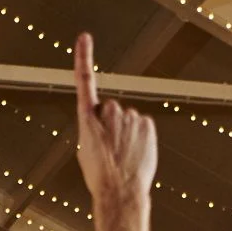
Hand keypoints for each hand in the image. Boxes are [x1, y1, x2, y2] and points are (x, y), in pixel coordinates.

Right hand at [73, 34, 157, 214]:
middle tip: (109, 148)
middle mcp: (109, 111)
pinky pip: (142, 126)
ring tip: (122, 155)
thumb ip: (95, 128)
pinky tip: (135, 154)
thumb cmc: (99, 175)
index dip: (84, 58)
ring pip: (128, 120)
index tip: (84, 38)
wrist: (119, 192)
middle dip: (111, 124)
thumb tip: (112, 125)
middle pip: (111, 110)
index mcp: (87, 117)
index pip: (84, 81)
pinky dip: (140, 137)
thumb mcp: (86, 149)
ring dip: (126, 133)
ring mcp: (130, 116)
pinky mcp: (147, 124)